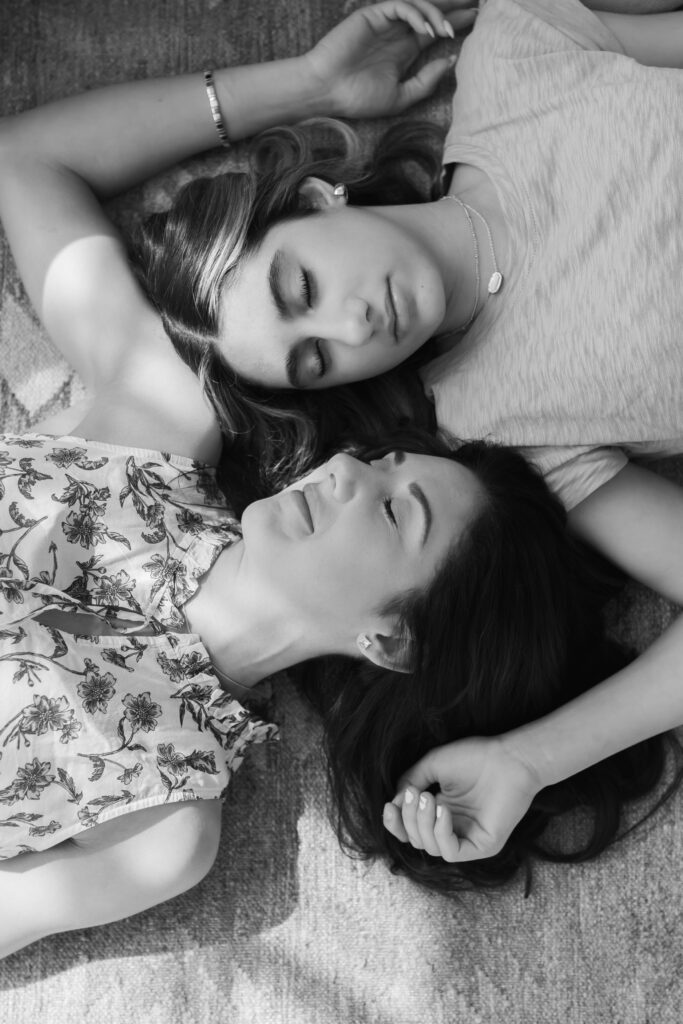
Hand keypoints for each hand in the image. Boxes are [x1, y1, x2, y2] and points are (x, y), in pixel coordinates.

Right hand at [305, 1, 476, 118]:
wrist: (327, 91)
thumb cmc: (358, 98)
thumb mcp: (400, 97)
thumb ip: (425, 81)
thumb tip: (450, 60)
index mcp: (405, 51)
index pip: (436, 30)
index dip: (457, 23)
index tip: (478, 21)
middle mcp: (398, 33)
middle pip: (432, 12)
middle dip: (454, 6)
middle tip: (478, 5)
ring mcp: (386, 23)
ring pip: (419, 6)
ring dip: (437, 13)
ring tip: (448, 28)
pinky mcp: (373, 15)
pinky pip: (400, 6)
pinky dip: (416, 13)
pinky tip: (426, 29)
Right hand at [382, 735, 541, 861]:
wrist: (508, 758)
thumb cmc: (475, 757)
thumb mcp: (432, 765)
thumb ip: (410, 781)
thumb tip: (394, 802)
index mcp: (439, 811)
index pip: (410, 830)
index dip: (396, 823)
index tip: (389, 806)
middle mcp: (452, 828)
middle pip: (416, 839)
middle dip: (408, 818)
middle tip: (415, 794)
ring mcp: (467, 838)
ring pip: (430, 847)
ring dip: (422, 824)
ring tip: (428, 798)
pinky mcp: (482, 846)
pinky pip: (452, 852)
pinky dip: (441, 834)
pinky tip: (443, 811)